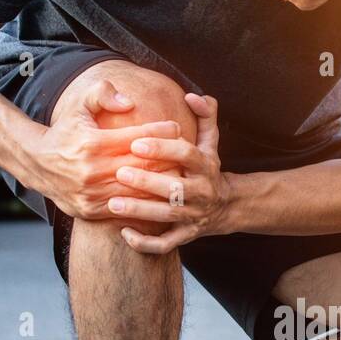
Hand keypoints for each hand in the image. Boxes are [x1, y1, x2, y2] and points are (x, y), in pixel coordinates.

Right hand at [28, 78, 182, 220]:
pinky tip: (159, 194)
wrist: (37, 164)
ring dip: (160, 183)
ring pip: (138, 190)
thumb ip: (102, 94)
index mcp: (92, 144)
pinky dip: (144, 201)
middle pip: (142, 166)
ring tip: (178, 173)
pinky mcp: (91, 211)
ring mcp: (92, 194)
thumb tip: (129, 101)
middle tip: (185, 151)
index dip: (159, 131)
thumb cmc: (65, 132)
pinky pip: (126, 207)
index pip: (136, 137)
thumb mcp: (78, 106)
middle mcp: (92, 171)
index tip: (175, 127)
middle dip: (167, 157)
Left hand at [108, 93, 231, 253]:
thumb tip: (192, 95)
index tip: (136, 142)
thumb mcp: (211, 141)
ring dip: (141, 212)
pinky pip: (166, 244)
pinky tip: (124, 232)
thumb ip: (205, 115)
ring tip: (113, 204)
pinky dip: (146, 243)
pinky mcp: (187, 236)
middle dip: (148, 182)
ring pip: (167, 217)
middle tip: (120, 174)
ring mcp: (194, 216)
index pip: (186, 154)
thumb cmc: (208, 168)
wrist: (227, 207)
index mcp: (205, 166)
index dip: (163, 149)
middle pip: (176, 189)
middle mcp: (202, 192)